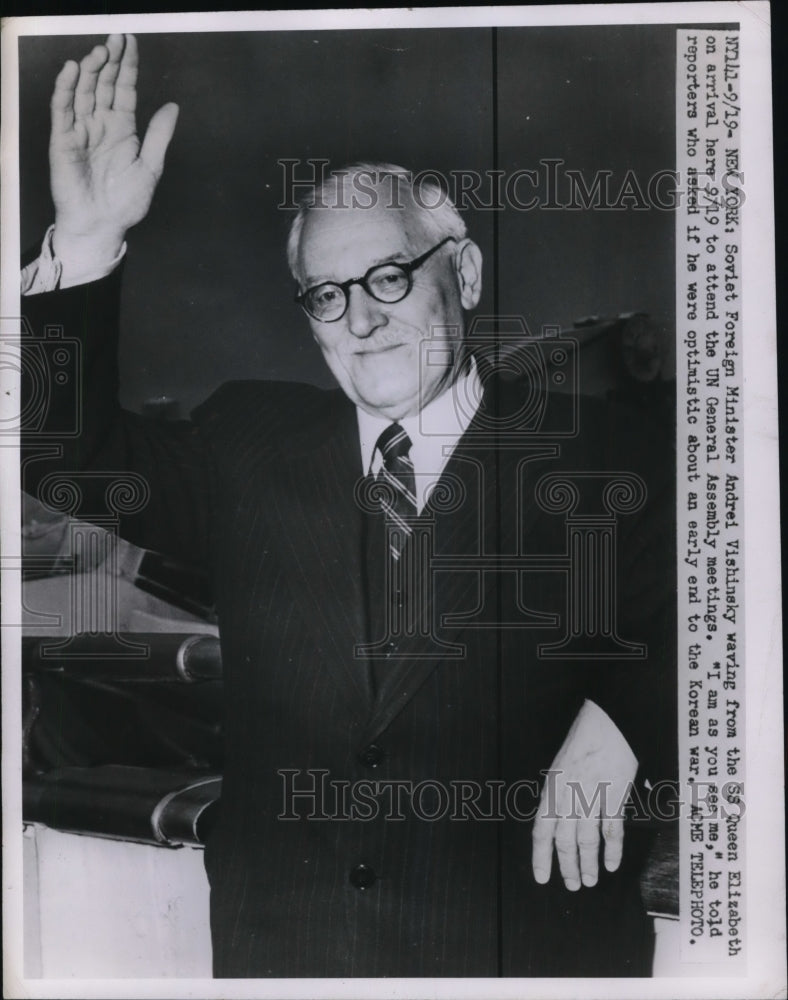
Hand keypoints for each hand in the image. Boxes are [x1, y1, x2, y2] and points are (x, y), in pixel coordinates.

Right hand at [49, 34, 177, 265]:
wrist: (103, 226)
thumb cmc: (125, 202)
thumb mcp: (150, 167)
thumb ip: (159, 136)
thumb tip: (173, 106)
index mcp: (122, 129)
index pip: (123, 89)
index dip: (127, 66)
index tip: (130, 42)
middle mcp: (101, 124)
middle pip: (103, 84)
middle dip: (109, 61)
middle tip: (115, 38)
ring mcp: (81, 130)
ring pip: (83, 92)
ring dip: (90, 70)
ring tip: (100, 51)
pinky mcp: (64, 141)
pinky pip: (63, 110)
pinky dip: (66, 89)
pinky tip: (74, 71)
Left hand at [531, 699, 637, 890]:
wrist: (607, 722)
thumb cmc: (584, 741)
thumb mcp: (560, 767)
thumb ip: (558, 795)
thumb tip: (558, 822)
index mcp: (552, 789)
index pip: (541, 830)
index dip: (541, 857)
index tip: (542, 878)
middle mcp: (568, 796)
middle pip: (564, 841)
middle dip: (567, 866)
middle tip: (572, 885)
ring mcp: (591, 797)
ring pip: (586, 840)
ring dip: (588, 864)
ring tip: (590, 881)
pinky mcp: (614, 796)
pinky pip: (611, 830)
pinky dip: (612, 850)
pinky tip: (612, 864)